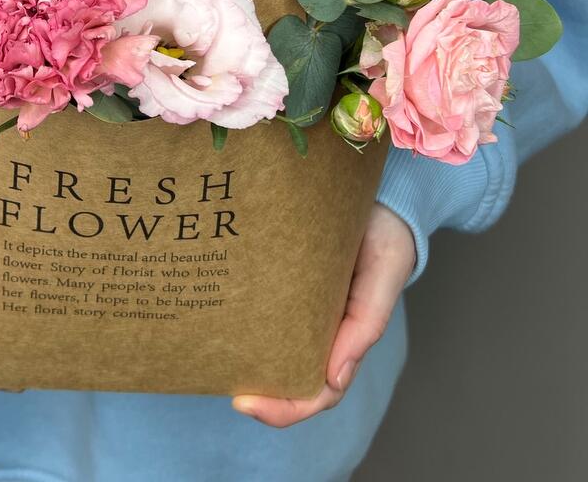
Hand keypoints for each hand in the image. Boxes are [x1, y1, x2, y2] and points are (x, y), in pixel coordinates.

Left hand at [232, 203, 415, 427]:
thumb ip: (365, 324)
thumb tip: (333, 378)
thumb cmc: (386, 240)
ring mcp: (301, 304)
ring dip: (250, 363)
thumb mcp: (383, 278)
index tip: (245, 404)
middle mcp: (321, 327)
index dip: (286, 408)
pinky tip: (222, 316)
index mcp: (347, 337)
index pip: (318, 390)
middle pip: (292, 378)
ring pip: (275, 348)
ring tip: (219, 365)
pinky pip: (266, 306)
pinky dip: (246, 320)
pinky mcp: (284, 276)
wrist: (379, 197)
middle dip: (263, 398)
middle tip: (231, 395)